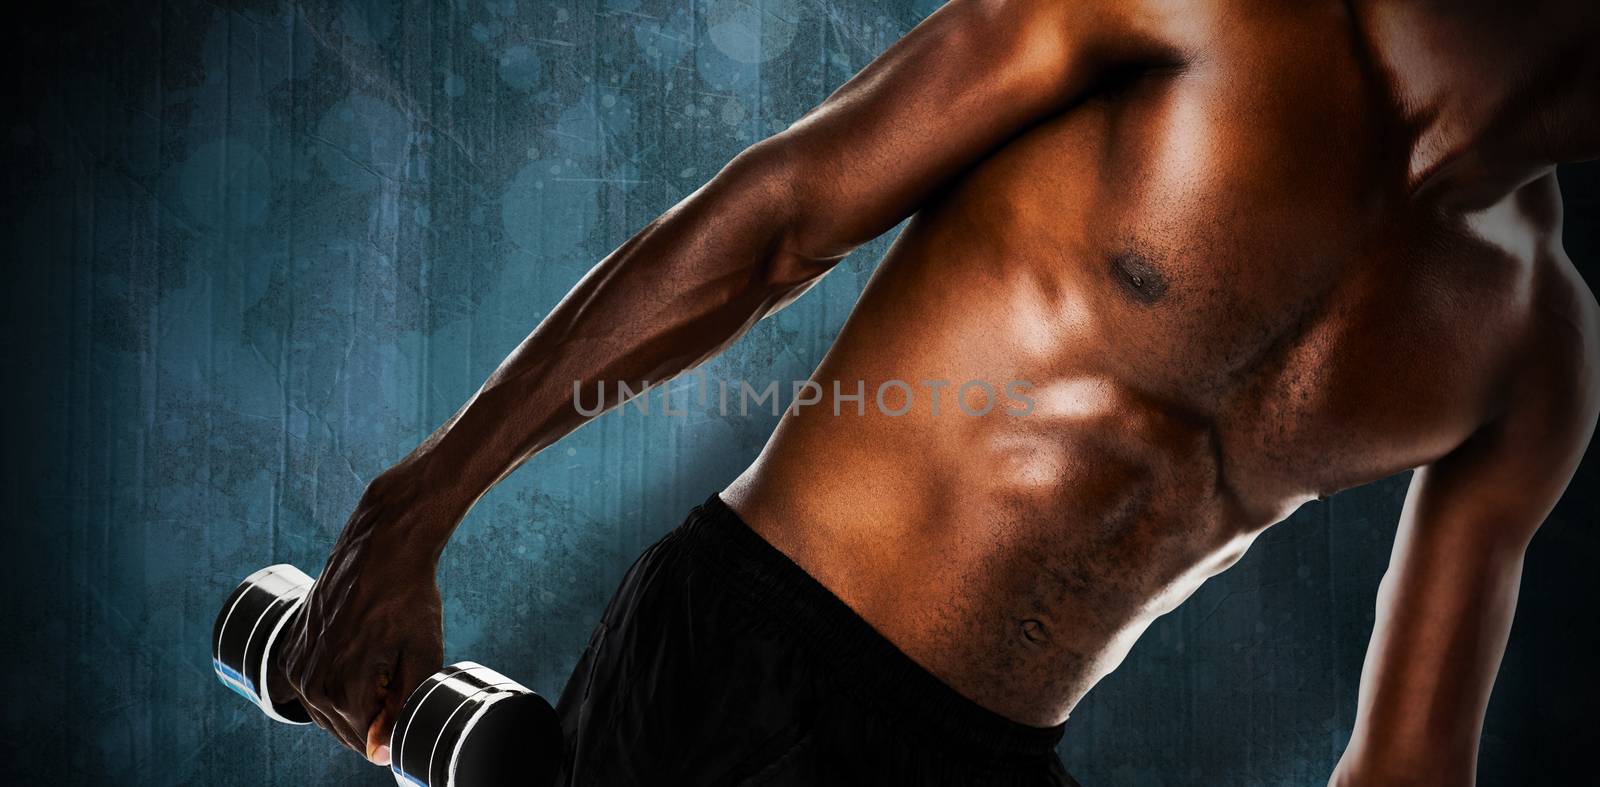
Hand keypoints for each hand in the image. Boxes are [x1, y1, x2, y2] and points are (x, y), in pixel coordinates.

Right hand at [276, 465, 453, 764]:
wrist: (383, 545)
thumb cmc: (408, 595)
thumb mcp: (423, 655)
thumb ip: (402, 709)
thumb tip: (379, 753)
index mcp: (340, 690)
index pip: (368, 741)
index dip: (396, 718)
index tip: (408, 682)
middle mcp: (307, 683)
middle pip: (346, 729)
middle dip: (375, 710)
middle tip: (397, 664)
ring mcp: (294, 665)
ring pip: (329, 709)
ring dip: (357, 695)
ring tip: (380, 653)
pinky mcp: (291, 648)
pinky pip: (315, 685)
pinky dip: (338, 677)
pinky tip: (359, 647)